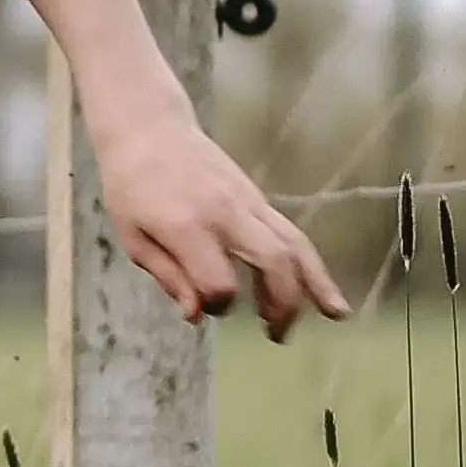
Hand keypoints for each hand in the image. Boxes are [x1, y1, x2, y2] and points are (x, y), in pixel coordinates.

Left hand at [93, 113, 346, 336]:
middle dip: (284, 303)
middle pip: (273, 261)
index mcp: (187, 227)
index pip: (218, 280)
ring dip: (316, 283)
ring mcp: (249, 204)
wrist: (150, 131)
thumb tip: (199, 316)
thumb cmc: (131, 186)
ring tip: (334, 316)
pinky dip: (312, 262)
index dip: (217, 304)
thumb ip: (168, 276)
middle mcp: (227, 215)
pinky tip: (326, 287)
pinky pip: (293, 233)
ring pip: (295, 245)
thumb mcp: (133, 237)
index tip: (206, 308)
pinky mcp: (259, 200)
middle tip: (277, 336)